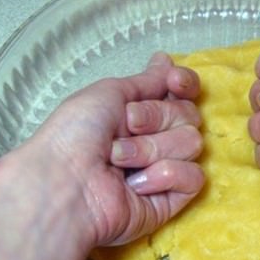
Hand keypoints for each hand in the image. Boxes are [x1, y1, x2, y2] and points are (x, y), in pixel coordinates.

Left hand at [27, 52, 203, 245]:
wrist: (66, 183)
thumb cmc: (76, 134)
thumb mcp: (109, 93)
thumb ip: (146, 81)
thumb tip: (166, 61)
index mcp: (141, 112)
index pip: (184, 93)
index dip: (185, 84)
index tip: (172, 82)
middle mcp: (156, 138)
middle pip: (189, 115)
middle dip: (157, 118)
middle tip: (126, 128)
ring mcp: (165, 168)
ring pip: (192, 143)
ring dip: (152, 149)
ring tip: (119, 163)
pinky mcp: (172, 198)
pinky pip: (193, 177)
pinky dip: (165, 176)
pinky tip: (136, 186)